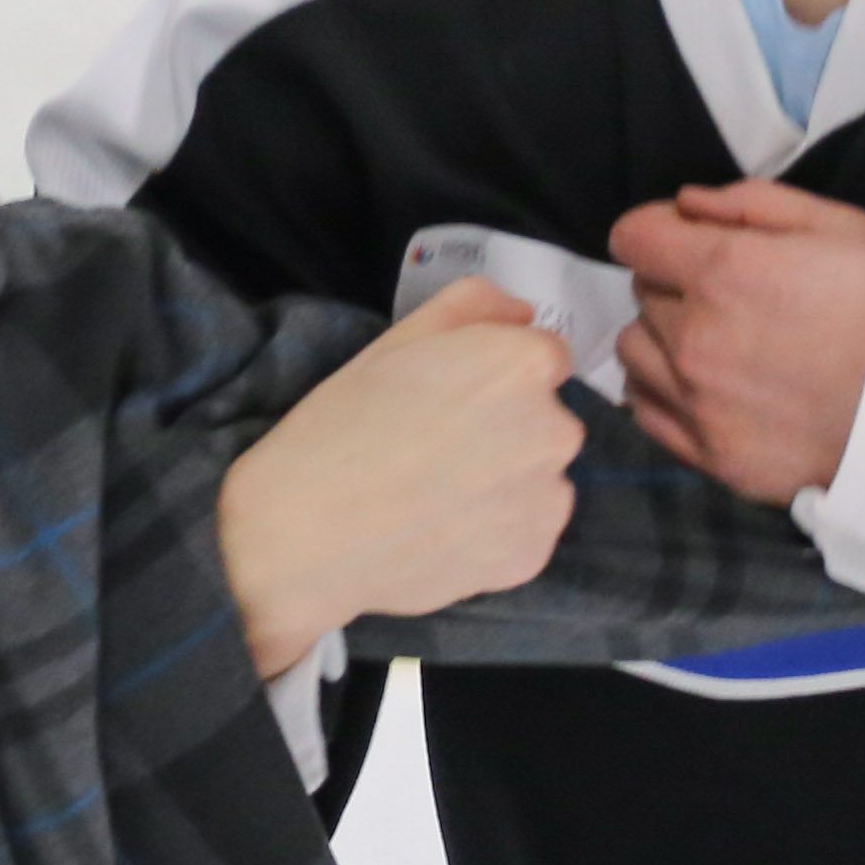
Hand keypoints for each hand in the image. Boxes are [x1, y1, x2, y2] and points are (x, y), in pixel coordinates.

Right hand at [218, 280, 586, 675]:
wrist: (307, 533)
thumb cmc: (345, 422)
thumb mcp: (400, 338)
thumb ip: (474, 305)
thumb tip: (524, 315)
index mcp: (526, 365)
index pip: (542, 359)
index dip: (494, 376)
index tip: (452, 398)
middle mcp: (557, 430)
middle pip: (546, 421)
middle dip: (508, 429)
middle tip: (439, 449)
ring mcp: (549, 501)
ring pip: (539, 480)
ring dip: (507, 483)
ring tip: (439, 497)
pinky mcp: (532, 558)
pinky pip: (524, 533)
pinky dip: (495, 534)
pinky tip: (443, 533)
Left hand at [608, 179, 864, 505]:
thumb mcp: (839, 226)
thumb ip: (750, 204)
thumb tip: (685, 204)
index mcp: (721, 269)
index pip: (631, 237)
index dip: (656, 231)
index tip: (684, 241)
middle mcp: (693, 335)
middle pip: (641, 294)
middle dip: (673, 285)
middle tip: (731, 299)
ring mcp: (696, 401)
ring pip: (634, 352)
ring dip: (662, 340)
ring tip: (716, 346)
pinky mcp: (710, 454)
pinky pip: (645, 411)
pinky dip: (662, 392)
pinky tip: (705, 388)